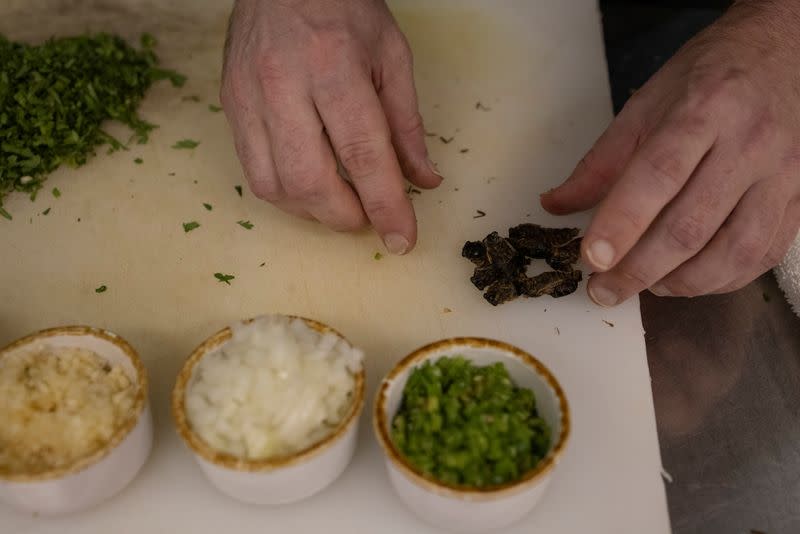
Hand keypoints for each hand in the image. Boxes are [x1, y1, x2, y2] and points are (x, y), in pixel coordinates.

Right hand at [221, 0, 441, 254]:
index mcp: (334, 66)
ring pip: (275, 186)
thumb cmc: (344, 7)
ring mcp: (248, 96)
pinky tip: (308, 186)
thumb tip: (423, 181)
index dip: (385, 205)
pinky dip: (286, 194)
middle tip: (368, 217)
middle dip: (345, 216)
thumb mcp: (392, 55)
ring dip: (312, 211)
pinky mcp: (230, 104)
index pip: (363, 153)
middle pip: (311, 180)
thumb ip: (406, 124)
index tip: (402, 239)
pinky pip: (253, 172)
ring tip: (339, 203)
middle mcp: (284, 84)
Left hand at [541, 1, 799, 305]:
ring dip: (681, 283)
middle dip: (639, 270)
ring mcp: (782, 174)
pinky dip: (721, 279)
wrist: (784, 52)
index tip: (591, 259)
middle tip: (603, 291)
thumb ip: (601, 161)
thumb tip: (555, 205)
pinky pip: (762, 255)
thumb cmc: (708, 78)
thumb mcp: (645, 104)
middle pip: (691, 224)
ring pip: (733, 250)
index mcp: (704, 109)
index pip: (658, 175)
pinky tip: (688, 280)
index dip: (622, 223)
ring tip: (645, 286)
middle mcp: (749, 143)